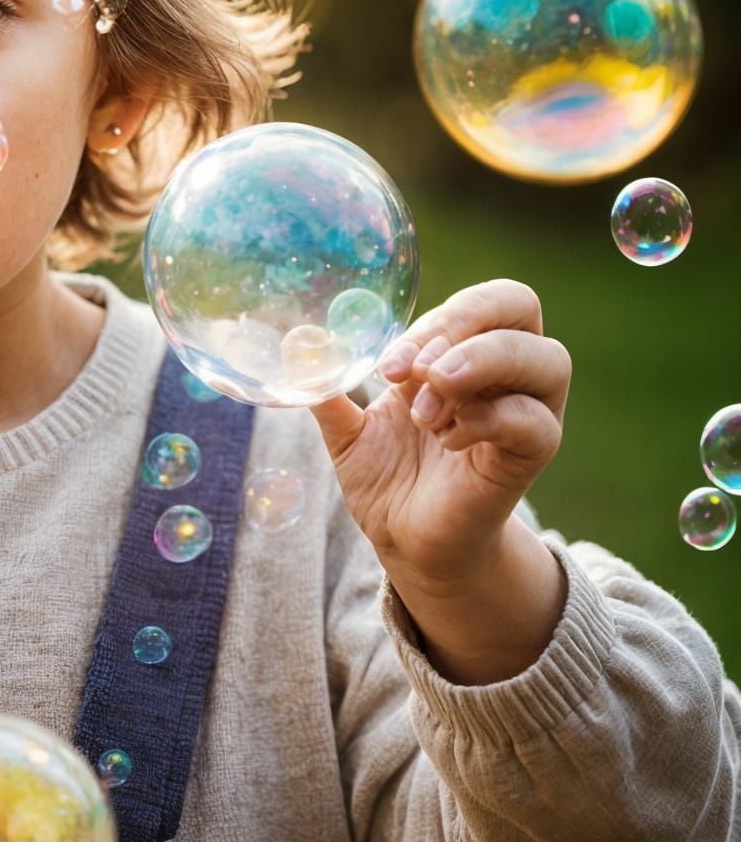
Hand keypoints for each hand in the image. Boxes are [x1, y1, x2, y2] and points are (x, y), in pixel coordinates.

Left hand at [309, 278, 570, 590]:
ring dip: (478, 366)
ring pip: (546, 357)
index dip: (433, 320)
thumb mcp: (347, 427)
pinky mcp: (531, 455)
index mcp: (463, 350)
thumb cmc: (387, 475)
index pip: (473, 301)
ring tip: (427, 409)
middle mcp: (505, 372)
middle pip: (517, 303)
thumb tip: (295, 348)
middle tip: (417, 371)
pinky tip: (448, 440)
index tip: (386, 367)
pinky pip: (535, 420)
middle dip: (459, 325)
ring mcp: (527, 411)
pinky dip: (488, 419)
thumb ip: (326, 388)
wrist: (405, 540)